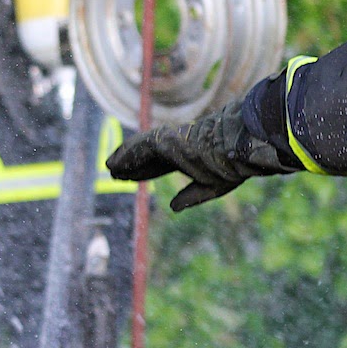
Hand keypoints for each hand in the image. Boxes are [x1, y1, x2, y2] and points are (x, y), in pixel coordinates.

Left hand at [106, 102, 296, 211]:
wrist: (237, 149)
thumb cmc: (231, 166)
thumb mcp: (211, 187)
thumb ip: (192, 196)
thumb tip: (173, 207)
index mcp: (189, 156)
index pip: (161, 165)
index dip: (144, 172)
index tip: (131, 178)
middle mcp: (177, 148)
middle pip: (148, 159)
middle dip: (132, 167)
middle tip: (116, 174)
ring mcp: (170, 142)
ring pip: (140, 152)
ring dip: (124, 160)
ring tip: (110, 168)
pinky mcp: (164, 140)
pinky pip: (138, 147)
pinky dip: (124, 155)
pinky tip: (112, 162)